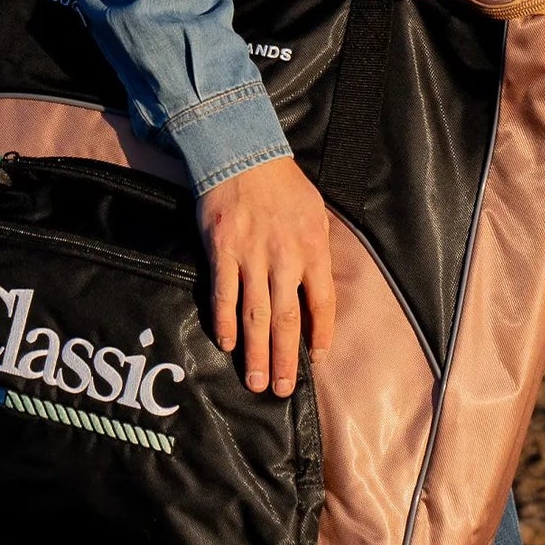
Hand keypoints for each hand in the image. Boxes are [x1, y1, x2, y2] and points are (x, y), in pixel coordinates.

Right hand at [197, 156, 334, 397]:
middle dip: (285, 359)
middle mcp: (284, 258)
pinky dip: (224, 323)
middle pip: (287, 320)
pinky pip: (223, 295)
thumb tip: (316, 290)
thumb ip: (317, 251)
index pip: (322, 303)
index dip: (320, 334)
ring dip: (256, 352)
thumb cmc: (283, 185)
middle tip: (280, 390)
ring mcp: (251, 256)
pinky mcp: (222, 252)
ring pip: (255, 315)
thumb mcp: (315, 213)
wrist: (242, 154)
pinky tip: (226, 344)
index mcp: (312, 248)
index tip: (316, 359)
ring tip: (256, 381)